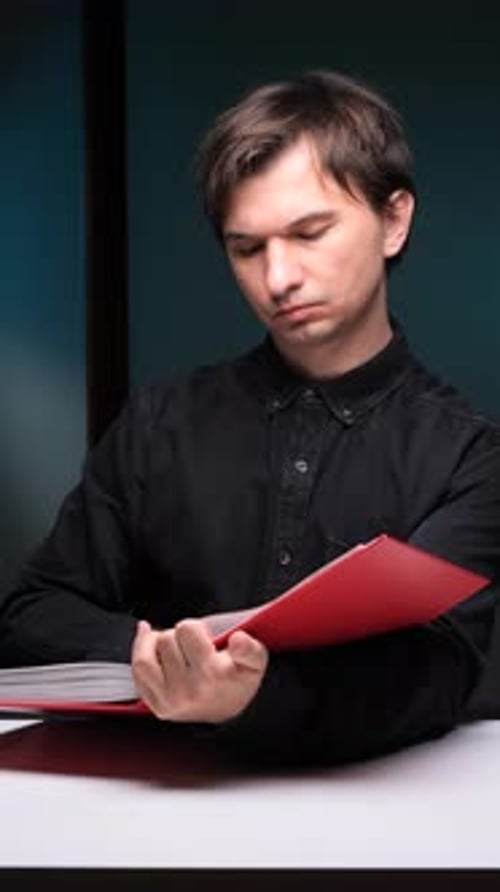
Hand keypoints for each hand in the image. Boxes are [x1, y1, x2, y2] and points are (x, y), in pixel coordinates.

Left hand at [131, 618, 268, 723]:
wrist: (232, 715)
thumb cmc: (239, 682)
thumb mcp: (256, 662)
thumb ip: (250, 648)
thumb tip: (237, 639)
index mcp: (210, 674)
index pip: (186, 629)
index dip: (195, 628)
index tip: (205, 638)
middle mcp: (187, 689)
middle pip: (165, 639)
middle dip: (176, 637)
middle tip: (191, 648)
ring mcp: (169, 700)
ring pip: (144, 657)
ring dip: (154, 646)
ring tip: (168, 646)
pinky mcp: (157, 707)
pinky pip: (137, 675)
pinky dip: (141, 658)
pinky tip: (150, 648)